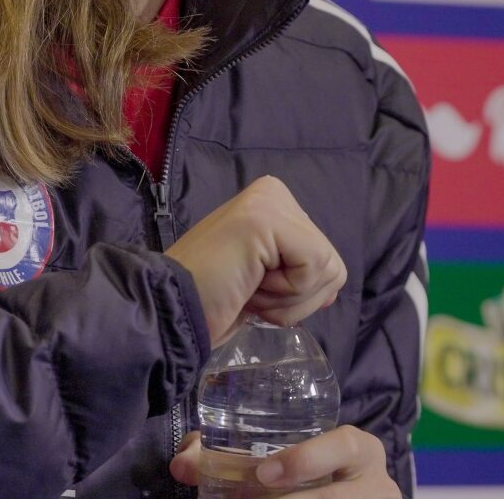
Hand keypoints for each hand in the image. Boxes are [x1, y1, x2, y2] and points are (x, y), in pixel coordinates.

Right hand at [164, 176, 345, 341]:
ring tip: (246, 287)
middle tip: (247, 289)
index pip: (326, 259)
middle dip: (293, 298)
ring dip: (287, 300)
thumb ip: (299, 271)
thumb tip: (333, 282)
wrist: (169, 310)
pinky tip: (248, 285)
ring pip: (327, 270)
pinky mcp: (266, 219)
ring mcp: (270, 202)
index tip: (251, 287)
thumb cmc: (212, 300)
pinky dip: (285, 294)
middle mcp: (275, 193)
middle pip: (332, 266)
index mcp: (274, 202)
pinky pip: (313, 268)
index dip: (296, 293)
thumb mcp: (267, 279)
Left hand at [168, 426, 397, 496]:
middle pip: (337, 497)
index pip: (346, 444)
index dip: (307, 458)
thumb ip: (228, 456)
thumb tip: (180, 464)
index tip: (264, 474)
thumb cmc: (305, 473)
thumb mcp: (284, 459)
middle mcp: (376, 485)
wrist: (333, 491)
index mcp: (360, 451)